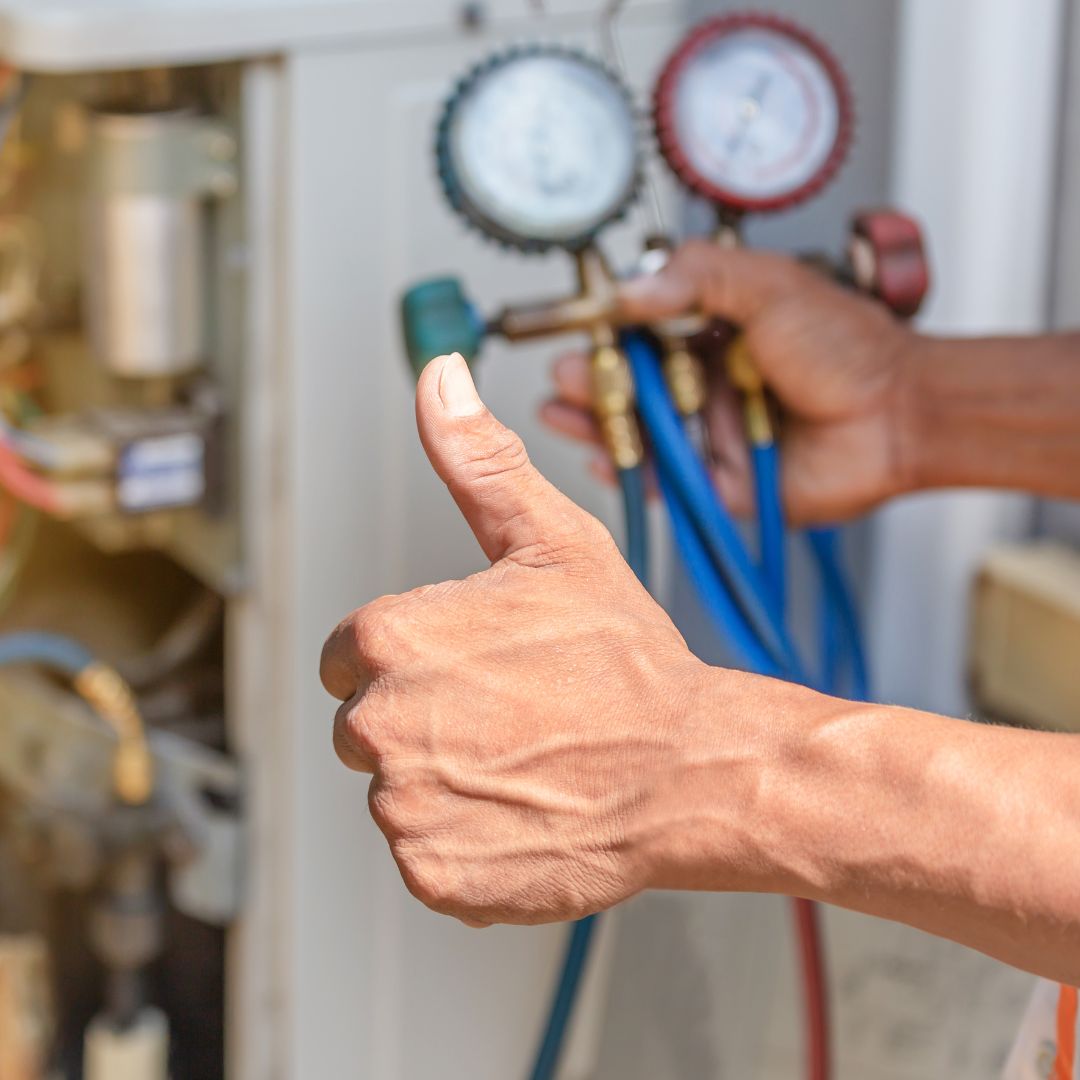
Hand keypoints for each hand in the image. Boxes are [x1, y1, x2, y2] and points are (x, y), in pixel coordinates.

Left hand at [320, 354, 711, 925]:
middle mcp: (379, 725)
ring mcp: (405, 808)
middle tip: (510, 713)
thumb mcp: (553, 542)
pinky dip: (466, 841)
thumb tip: (440, 377)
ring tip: (524, 760)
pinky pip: (427, 853)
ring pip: (398, 791)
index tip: (472, 667)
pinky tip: (524, 810)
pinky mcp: (434, 874)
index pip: (348, 657)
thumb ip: (478, 461)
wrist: (690, 770)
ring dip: (448, 781)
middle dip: (423, 719)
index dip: (413, 659)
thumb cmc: (627, 660)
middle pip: (367, 725)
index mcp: (387, 641)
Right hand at [540, 240, 920, 525]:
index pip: (643, 331)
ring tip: (561, 411)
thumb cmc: (848, 347)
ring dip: (597, 423)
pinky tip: (600, 455)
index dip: (606, 333)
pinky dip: (629, 472)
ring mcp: (710, 434)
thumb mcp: (769, 285)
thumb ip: (698, 277)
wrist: (899, 414)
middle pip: (632, 386)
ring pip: (640, 433)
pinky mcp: (720, 482)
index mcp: (716, 333)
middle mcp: (707, 384)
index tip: (575, 329)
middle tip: (562, 377)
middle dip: (591, 382)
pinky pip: (664, 481)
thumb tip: (630, 290)